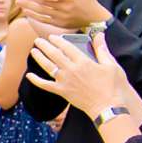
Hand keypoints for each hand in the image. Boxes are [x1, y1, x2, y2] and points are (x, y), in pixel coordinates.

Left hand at [16, 0, 108, 29]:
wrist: (95, 18)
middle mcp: (64, 8)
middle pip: (43, 2)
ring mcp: (61, 17)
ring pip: (41, 12)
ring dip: (28, 6)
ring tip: (18, 1)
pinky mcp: (59, 24)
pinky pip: (44, 20)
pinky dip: (34, 15)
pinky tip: (26, 11)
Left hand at [26, 30, 141, 120]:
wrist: (108, 107)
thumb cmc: (112, 86)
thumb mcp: (111, 65)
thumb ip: (102, 49)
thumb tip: (99, 35)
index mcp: (83, 61)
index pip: (67, 46)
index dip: (58, 40)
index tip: (52, 36)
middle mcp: (71, 69)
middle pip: (54, 54)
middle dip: (44, 46)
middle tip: (38, 41)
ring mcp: (65, 81)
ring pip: (48, 67)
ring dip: (39, 58)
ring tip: (33, 51)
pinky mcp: (62, 92)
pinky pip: (45, 85)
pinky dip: (36, 80)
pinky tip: (29, 76)